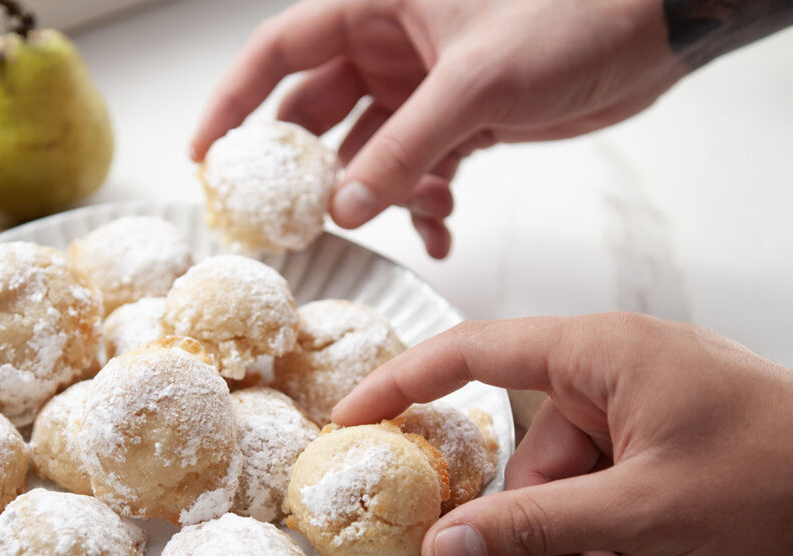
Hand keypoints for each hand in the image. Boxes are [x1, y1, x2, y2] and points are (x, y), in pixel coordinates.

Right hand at [191, 0, 687, 258]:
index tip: (206, 155)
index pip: (279, 52)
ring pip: (370, 154)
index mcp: (378, 8)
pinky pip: (419, 172)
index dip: (234, 101)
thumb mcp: (475, 84)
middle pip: (319, 114)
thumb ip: (404, 149)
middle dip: (310, 169)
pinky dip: (425, 204)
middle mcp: (392, 48)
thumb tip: (345, 207)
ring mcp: (424, 88)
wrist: (653, 30)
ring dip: (380, 196)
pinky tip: (441, 231)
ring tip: (403, 219)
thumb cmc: (572, 16)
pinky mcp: (460, 123)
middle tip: (295, 219)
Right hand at [331, 313, 792, 555]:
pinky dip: (617, 540)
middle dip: (541, 539)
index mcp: (596, 353)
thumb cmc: (780, 469)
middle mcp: (608, 372)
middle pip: (528, 458)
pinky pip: (607, 490)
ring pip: (569, 488)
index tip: (352, 420)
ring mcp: (637, 407)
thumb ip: (534, 527)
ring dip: (586, 553)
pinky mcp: (660, 440)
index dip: (403, 384)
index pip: (471, 352)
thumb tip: (444, 545)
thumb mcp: (643, 508)